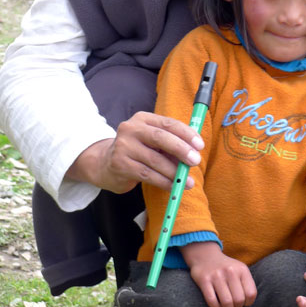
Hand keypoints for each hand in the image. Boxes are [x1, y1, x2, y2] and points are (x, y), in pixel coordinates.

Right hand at [64, 111, 203, 194]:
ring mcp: (123, 146)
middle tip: (195, 161)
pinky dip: (163, 182)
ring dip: (174, 172)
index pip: (168, 123)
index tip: (200, 145)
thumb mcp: (152, 142)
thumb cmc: (138, 151)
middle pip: (160, 138)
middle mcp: (130, 129)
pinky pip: (147, 175)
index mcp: (143, 119)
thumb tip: (195, 153)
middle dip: (181, 150)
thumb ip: (171, 144)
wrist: (105, 164)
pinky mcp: (120, 164)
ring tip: (188, 181)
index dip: (186, 134)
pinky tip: (173, 187)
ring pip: (155, 160)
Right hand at [182, 241, 256, 306]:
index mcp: (242, 269)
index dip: (248, 303)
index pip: (251, 294)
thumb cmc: (226, 268)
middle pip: (239, 300)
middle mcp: (230, 271)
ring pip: (226, 302)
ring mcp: (216, 275)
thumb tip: (248, 303)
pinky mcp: (204, 280)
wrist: (205, 255)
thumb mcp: (240, 270)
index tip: (243, 303)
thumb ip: (246, 284)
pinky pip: (212, 300)